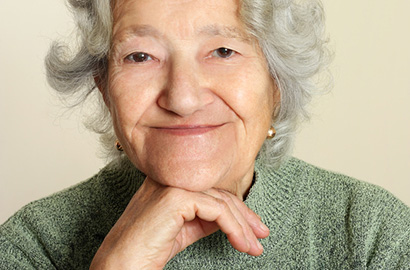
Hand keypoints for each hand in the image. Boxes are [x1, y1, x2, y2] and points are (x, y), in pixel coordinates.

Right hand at [90, 178, 268, 268]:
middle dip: (246, 217)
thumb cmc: (146, 252)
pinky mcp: (175, 197)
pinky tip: (240, 243)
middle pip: (220, 193)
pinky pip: (217, 210)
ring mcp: (171, 184)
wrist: (120, 267)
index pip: (212, 189)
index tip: (254, 229)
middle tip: (261, 238)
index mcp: (168, 180)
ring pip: (222, 201)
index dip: (237, 208)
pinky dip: (234, 228)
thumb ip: (204, 218)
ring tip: (254, 247)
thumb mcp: (184, 230)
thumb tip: (233, 218)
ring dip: (243, 227)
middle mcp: (169, 177)